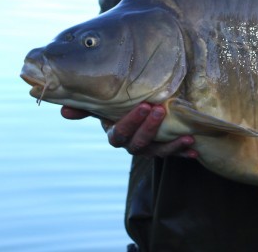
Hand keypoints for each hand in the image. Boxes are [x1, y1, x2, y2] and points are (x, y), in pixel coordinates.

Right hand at [61, 103, 196, 158]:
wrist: (140, 108)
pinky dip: (183, 152)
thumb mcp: (105, 103)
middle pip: (137, 143)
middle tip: (160, 110)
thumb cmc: (119, 104)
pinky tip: (194, 149)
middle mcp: (131, 144)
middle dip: (149, 129)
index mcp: (116, 133)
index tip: (145, 105)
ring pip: (157, 152)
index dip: (131, 123)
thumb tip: (63, 110)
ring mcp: (148, 148)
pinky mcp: (164, 149)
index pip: (119, 134)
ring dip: (171, 146)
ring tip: (186, 137)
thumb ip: (87, 106)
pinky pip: (174, 153)